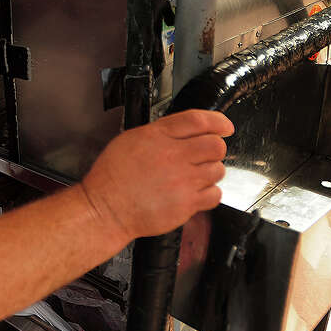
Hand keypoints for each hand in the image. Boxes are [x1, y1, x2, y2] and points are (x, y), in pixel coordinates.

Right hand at [79, 110, 233, 240]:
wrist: (106, 209)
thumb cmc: (112, 178)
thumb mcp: (129, 141)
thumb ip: (159, 133)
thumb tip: (183, 130)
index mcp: (157, 137)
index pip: (198, 120)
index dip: (217, 121)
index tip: (224, 126)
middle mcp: (172, 156)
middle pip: (215, 145)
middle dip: (214, 149)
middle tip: (205, 155)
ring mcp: (182, 181)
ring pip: (217, 170)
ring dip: (209, 172)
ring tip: (193, 176)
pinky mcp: (187, 203)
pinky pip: (215, 194)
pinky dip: (208, 193)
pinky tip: (194, 192)